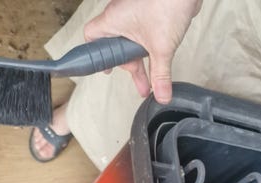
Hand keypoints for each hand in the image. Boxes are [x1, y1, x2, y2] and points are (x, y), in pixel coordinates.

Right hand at [84, 0, 202, 103]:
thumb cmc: (168, 3)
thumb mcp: (162, 48)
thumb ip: (160, 75)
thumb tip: (161, 95)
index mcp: (114, 20)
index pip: (92, 37)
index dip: (97, 55)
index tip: (108, 70)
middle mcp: (120, 14)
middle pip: (116, 46)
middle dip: (130, 67)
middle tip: (141, 84)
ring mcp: (134, 11)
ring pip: (131, 41)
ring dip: (140, 62)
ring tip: (151, 82)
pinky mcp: (148, 11)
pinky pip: (143, 34)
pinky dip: (148, 49)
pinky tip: (159, 61)